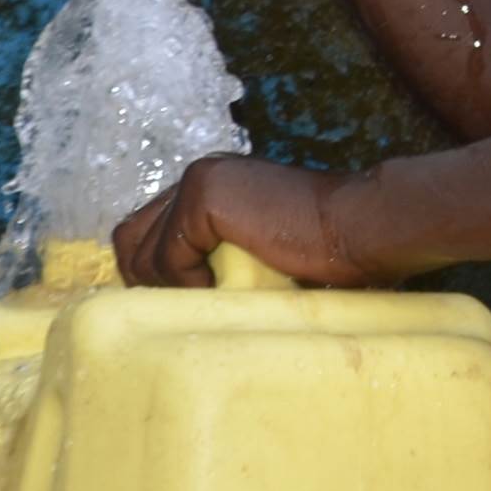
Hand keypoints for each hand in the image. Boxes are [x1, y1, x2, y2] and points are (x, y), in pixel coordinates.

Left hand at [112, 153, 376, 287]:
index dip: (151, 276)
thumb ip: (223, 264)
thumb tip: (178, 309)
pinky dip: (186, 282)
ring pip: (141, 252)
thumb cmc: (331, 255)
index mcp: (213, 188)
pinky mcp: (203, 195)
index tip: (173, 310)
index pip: (147, 232)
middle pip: (129, 239)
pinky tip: (222, 289)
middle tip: (178, 314)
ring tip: (209, 303)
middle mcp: (199, 177)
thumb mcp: (261, 259)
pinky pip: (166, 254)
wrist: (360, 227)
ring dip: (169, 288)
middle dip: (145, 284)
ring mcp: (198, 181)